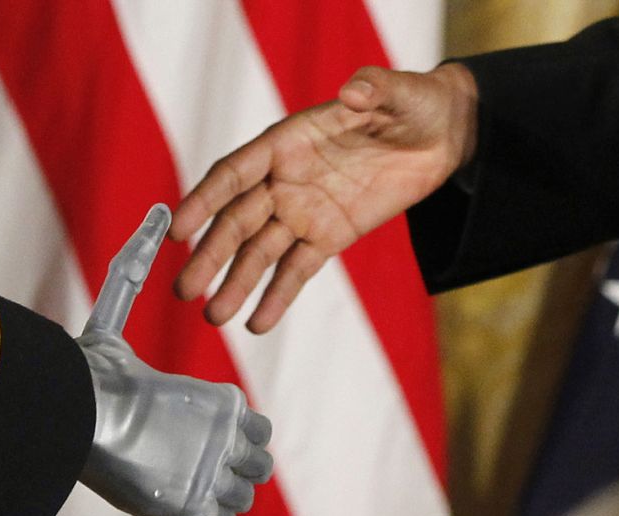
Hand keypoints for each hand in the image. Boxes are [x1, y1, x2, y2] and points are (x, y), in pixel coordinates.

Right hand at [76, 204, 272, 515]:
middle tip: (192, 465)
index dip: (237, 433)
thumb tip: (157, 209)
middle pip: (256, 465)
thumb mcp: (114, 314)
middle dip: (234, 468)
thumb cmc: (95, 368)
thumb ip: (135, 266)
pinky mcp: (193, 510)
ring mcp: (213, 477)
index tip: (202, 434)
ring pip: (241, 497)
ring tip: (180, 486)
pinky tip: (182, 511)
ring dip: (220, 496)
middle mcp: (227, 438)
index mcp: (219, 399)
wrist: (77, 415)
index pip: (255, 426)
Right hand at [170, 64, 478, 332]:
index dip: (204, 201)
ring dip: (235, 283)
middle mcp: (284, 179)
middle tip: (184, 289)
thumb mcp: (397, 93)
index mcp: (287, 141)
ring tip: (213, 316)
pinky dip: (277, 297)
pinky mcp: (328, 236)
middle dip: (210, 255)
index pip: (234, 173)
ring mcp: (304, 211)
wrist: (440, 136)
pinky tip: (257, 323)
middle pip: (237, 221)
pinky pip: (297, 270)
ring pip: (260, 252)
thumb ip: (372, 90)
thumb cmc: (411, 104)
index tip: (178, 230)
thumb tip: (352, 92)